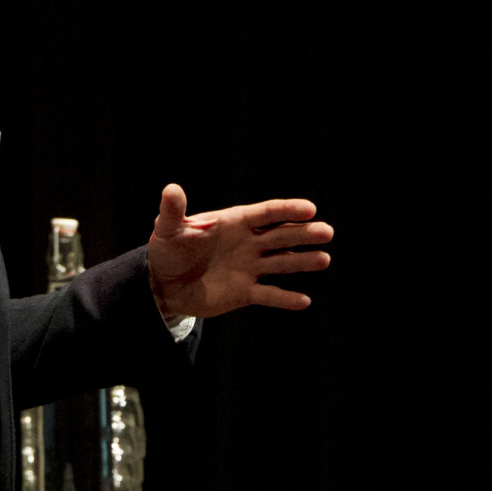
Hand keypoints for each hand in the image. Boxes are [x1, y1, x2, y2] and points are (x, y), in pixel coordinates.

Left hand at [146, 183, 331, 320]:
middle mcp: (248, 243)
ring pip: (282, 263)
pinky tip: (304, 301)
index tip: (309, 209)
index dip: (287, 210)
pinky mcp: (245, 292)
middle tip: (327, 233)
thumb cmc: (168, 251)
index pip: (266, 213)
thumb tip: (171, 189)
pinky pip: (269, 295)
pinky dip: (285, 299)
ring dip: (303, 262)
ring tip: (323, 260)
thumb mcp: (168, 229)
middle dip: (304, 234)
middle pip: (281, 236)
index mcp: (235, 222)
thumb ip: (173, 211)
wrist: (165, 285)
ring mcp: (250, 267)